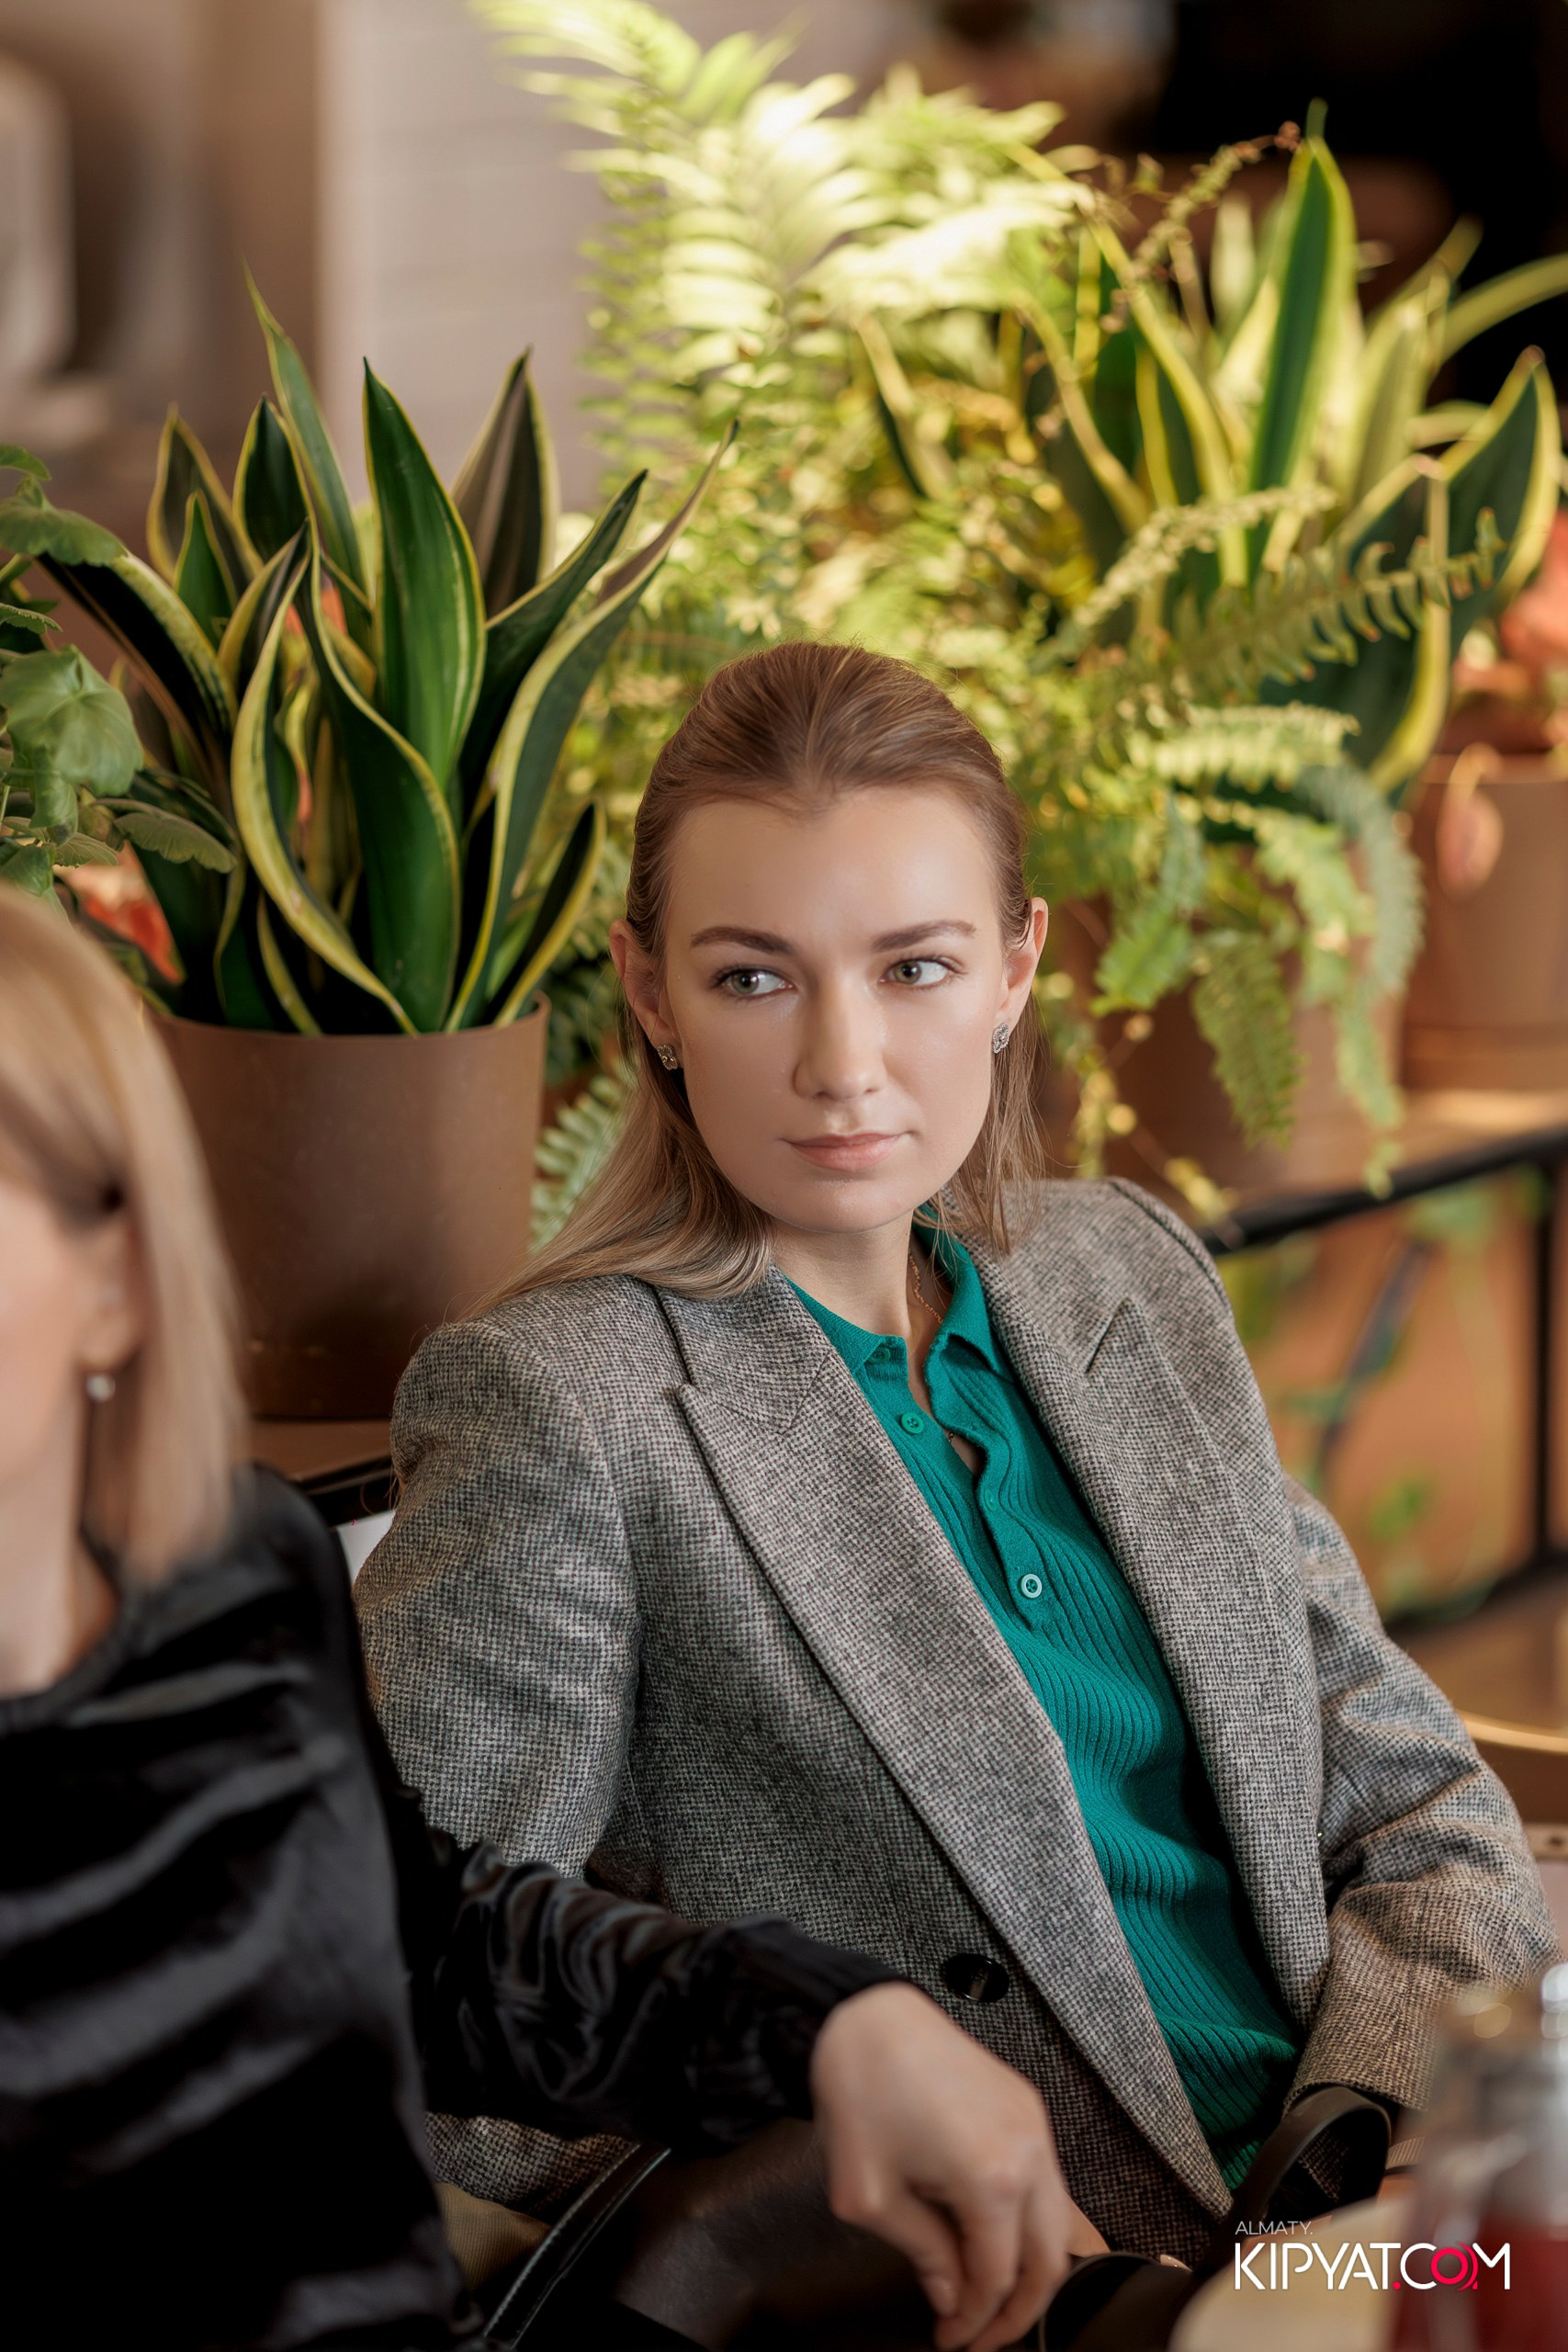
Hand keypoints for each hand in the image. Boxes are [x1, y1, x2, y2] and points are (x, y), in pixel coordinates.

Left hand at [809, 1982, 1105, 2351]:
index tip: (951, 2337)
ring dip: (1028, 2265)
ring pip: (1057, 2222)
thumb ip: (921, 2253)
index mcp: (992, 2179)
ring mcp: (1034, 2125)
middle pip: (1049, 2260)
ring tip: (987, 2291)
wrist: (864, 2015)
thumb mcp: (871, 2195)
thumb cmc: (860, 2089)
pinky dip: (1027, 2221)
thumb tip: (950, 2293)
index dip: (975, 2321)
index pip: (998, 2278)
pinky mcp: (1026, 2106)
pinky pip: (1045, 2181)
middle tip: (982, 2334)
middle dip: (1019, 2310)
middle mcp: (1028, 2152)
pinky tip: (990, 2234)